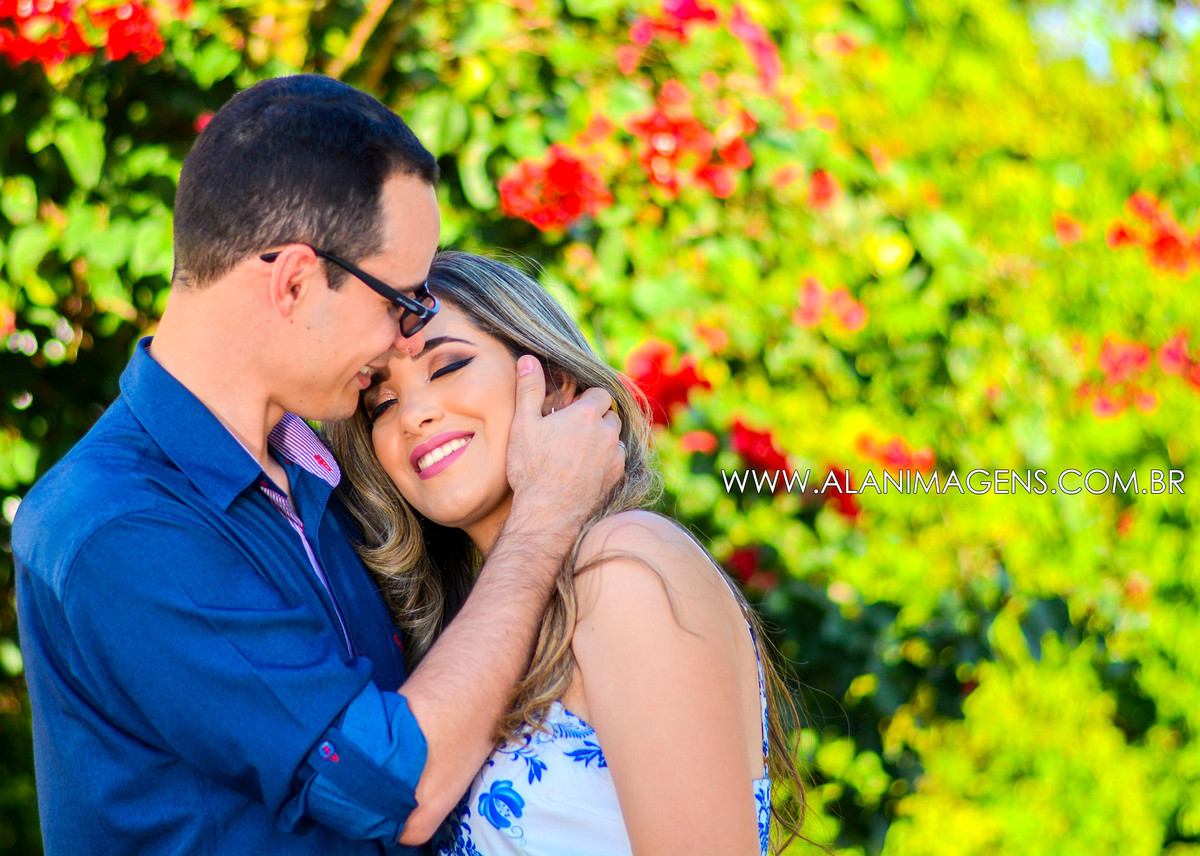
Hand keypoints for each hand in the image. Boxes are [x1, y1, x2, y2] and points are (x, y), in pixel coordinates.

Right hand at [505, 356, 623, 543]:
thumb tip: (528, 359)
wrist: (548, 513)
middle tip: (573, 430)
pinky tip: (586, 469)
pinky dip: (607, 459)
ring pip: (615, 437)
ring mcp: (615, 456)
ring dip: (603, 439)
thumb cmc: (531, 468)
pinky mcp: (617, 476)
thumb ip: (529, 389)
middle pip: (610, 414)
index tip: (572, 409)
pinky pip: (617, 459)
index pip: (600, 392)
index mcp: (586, 414)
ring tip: (579, 451)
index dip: (586, 399)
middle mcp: (607, 432)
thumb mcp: (523, 424)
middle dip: (597, 417)